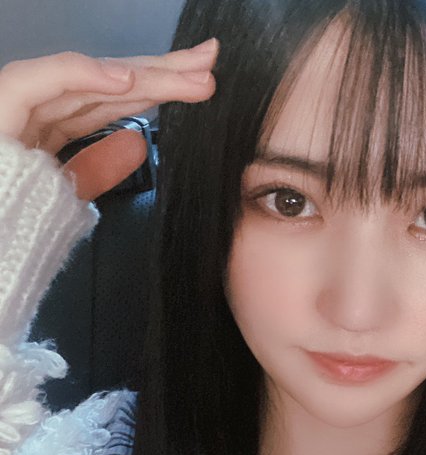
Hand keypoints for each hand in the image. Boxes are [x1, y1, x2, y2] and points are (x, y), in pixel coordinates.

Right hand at [0, 39, 219, 200]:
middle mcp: (35, 109)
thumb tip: (137, 146)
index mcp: (50, 127)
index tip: (201, 83)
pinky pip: (38, 82)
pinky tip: (125, 78)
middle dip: (159, 71)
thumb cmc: (8, 223)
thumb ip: (96, 167)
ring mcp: (15, 105)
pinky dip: (80, 76)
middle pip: (103, 83)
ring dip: (139, 76)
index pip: (109, 100)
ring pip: (84, 80)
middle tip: (209, 63)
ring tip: (189, 76)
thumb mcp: (64, 194)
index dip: (155, 88)